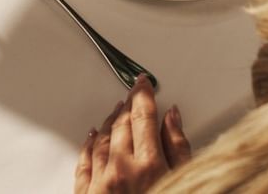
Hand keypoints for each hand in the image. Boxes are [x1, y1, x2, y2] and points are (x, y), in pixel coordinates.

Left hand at [74, 74, 190, 192]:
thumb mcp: (183, 181)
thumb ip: (179, 149)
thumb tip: (172, 117)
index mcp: (149, 166)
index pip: (143, 116)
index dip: (143, 95)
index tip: (143, 83)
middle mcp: (122, 170)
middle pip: (122, 124)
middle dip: (129, 105)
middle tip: (133, 93)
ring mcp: (102, 183)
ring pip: (102, 139)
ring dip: (110, 121)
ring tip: (117, 109)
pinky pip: (84, 163)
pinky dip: (89, 145)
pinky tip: (92, 136)